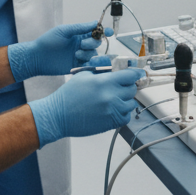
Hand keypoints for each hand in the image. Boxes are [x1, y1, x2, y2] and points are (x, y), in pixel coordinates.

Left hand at [8, 22, 102, 80]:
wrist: (37, 58)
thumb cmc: (48, 41)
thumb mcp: (63, 31)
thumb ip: (79, 28)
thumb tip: (95, 22)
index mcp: (78, 34)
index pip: (95, 32)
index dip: (104, 31)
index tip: (109, 32)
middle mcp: (81, 45)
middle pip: (96, 43)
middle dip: (92, 43)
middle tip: (82, 44)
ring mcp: (80, 56)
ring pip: (93, 54)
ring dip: (88, 54)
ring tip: (76, 55)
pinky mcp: (77, 67)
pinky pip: (89, 66)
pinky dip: (89, 64)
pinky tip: (81, 62)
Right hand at [29, 69, 145, 146]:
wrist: (58, 115)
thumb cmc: (68, 95)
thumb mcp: (83, 76)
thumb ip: (102, 73)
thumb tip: (116, 71)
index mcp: (105, 82)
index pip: (130, 75)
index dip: (134, 74)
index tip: (136, 74)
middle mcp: (111, 96)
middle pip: (132, 89)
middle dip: (127, 86)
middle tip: (119, 87)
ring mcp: (113, 110)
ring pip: (131, 103)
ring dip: (125, 100)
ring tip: (114, 99)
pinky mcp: (111, 123)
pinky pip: (126, 116)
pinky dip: (123, 113)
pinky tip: (113, 109)